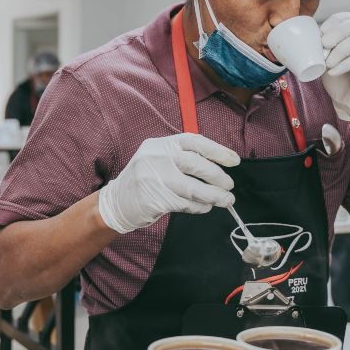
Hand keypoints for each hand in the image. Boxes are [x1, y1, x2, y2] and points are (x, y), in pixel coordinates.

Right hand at [98, 133, 239, 233]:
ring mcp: (153, 179)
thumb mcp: (159, 159)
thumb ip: (183, 159)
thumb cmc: (145, 180)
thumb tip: (218, 167)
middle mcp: (156, 158)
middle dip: (217, 176)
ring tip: (226, 200)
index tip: (234, 160)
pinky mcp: (154, 199)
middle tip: (230, 185)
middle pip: (196, 164)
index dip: (217, 150)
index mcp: (161, 145)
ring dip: (214, 195)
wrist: (115, 202)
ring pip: (193, 187)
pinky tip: (205, 207)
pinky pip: (185, 203)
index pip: (194, 142)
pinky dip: (199, 206)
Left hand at [320, 12, 349, 126]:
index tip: (319, 34)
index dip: (333, 23)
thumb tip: (309, 38)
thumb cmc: (339, 79)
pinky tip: (333, 72)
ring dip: (341, 49)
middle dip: (338, 32)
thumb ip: (321, 47)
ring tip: (328, 63)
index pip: (347, 17)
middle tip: (324, 44)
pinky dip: (344, 64)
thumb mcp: (326, 59)